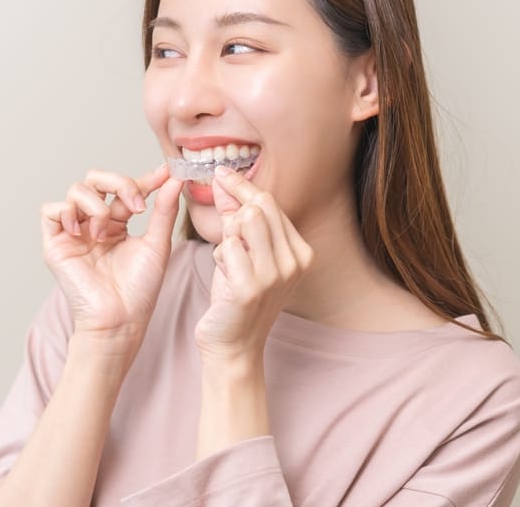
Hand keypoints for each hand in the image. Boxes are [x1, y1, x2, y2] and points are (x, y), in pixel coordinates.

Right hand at [40, 164, 183, 351]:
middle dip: (118, 182)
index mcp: (118, 224)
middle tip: (136, 204)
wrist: (120, 319)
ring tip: (106, 232)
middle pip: (96, 179)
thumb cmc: (139, 290)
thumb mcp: (157, 244)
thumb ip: (164, 210)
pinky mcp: (55, 244)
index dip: (143, 179)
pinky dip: (67, 213)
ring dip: (96, 205)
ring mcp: (74, 233)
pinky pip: (51, 210)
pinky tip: (83, 232)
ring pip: (76, 190)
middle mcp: (94, 224)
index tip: (164, 174)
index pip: (125, 190)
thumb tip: (175, 178)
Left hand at [194, 166, 314, 362]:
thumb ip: (235, 216)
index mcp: (300, 252)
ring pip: (243, 222)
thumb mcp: (243, 253)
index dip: (241, 185)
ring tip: (229, 262)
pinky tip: (225, 278)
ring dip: (227, 238)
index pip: (269, 202)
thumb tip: (223, 179)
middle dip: (233, 213)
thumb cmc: (236, 298)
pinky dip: (219, 258)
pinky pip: (227, 248)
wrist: (234, 346)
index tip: (220, 172)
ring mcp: (275, 275)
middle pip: (258, 207)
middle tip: (225, 234)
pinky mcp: (252, 287)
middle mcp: (294, 261)